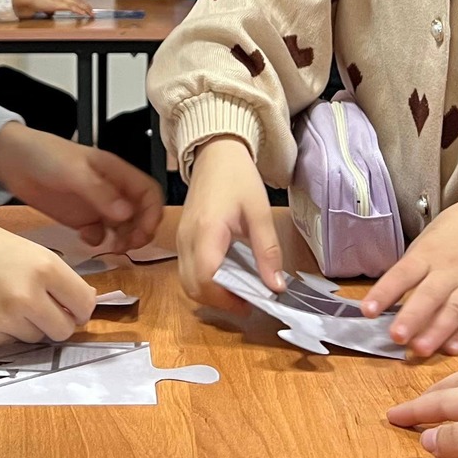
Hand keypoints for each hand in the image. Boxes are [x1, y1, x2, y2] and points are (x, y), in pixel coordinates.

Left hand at [0, 121, 164, 252]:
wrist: (12, 161)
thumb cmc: (46, 156)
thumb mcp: (74, 172)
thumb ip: (100, 192)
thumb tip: (127, 214)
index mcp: (116, 173)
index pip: (149, 193)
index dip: (153, 212)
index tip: (144, 231)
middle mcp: (111, 190)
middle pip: (140, 214)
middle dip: (141, 231)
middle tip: (127, 245)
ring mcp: (96, 205)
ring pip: (123, 227)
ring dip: (124, 239)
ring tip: (112, 248)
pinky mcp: (80, 218)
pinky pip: (99, 234)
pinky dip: (99, 240)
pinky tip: (86, 238)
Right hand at [0, 207, 98, 342]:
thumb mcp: (25, 248)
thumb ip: (54, 276)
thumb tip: (81, 304)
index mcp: (44, 267)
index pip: (84, 304)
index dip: (81, 308)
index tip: (74, 308)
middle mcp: (28, 296)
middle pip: (64, 330)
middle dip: (58, 323)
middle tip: (43, 310)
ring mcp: (5, 318)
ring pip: (36, 337)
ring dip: (28, 325)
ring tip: (5, 300)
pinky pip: (8, 341)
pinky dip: (3, 330)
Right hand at [11, 0, 92, 17]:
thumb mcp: (37, 4)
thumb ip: (44, 8)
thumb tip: (48, 13)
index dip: (77, 1)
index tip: (81, 6)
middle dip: (84, 4)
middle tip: (90, 10)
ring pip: (77, 2)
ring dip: (85, 8)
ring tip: (91, 13)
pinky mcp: (58, 3)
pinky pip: (73, 7)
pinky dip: (80, 10)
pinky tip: (85, 14)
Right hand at [176, 136, 283, 309]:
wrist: (215, 154)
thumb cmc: (238, 178)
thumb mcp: (260, 212)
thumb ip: (268, 251)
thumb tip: (276, 287)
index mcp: (206, 231)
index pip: (207, 278)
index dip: (228, 298)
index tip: (252, 302)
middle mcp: (187, 239)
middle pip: (193, 287)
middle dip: (219, 302)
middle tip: (247, 301)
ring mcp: (181, 240)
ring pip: (187, 283)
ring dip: (210, 294)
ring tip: (239, 291)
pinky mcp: (182, 239)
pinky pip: (187, 271)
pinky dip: (204, 283)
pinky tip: (227, 277)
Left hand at [361, 197, 457, 356]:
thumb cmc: (454, 234)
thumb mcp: (427, 242)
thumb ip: (412, 270)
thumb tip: (388, 302)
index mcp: (428, 254)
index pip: (403, 273)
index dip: (384, 292)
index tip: (367, 310)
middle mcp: (450, 270)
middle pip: (429, 295)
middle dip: (412, 317)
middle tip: (397, 337)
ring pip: (454, 310)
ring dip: (437, 332)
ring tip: (420, 349)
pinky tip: (453, 348)